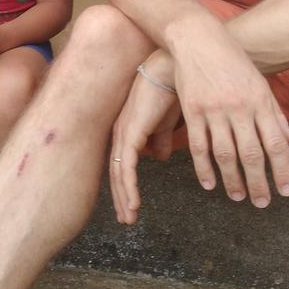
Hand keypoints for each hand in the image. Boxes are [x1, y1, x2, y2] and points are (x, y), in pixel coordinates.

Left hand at [109, 51, 181, 224]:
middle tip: (126, 219)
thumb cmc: (171, 89)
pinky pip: (127, 168)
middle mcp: (120, 133)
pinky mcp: (130, 134)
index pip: (123, 164)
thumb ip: (162, 137)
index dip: (126, 186)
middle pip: (116, 172)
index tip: (131, 205)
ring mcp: (123, 133)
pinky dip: (129, 188)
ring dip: (124, 198)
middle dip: (121, 197)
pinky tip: (134, 204)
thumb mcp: (167, 120)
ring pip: (119, 174)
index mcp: (129, 130)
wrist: (171, 68)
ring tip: (129, 218)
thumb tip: (161, 156)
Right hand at [174, 36, 288, 207]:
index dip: (283, 170)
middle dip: (259, 183)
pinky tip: (210, 183)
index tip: (286, 192)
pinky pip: (198, 145)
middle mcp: (239, 108)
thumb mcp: (260, 83)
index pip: (276, 144)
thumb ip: (275, 114)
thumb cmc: (233, 60)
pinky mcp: (192, 110)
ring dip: (232, 180)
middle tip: (262, 203)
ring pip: (225, 154)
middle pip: (251, 154)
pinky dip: (203, 168)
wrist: (199, 39)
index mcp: (260, 101)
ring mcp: (214, 110)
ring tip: (238, 197)